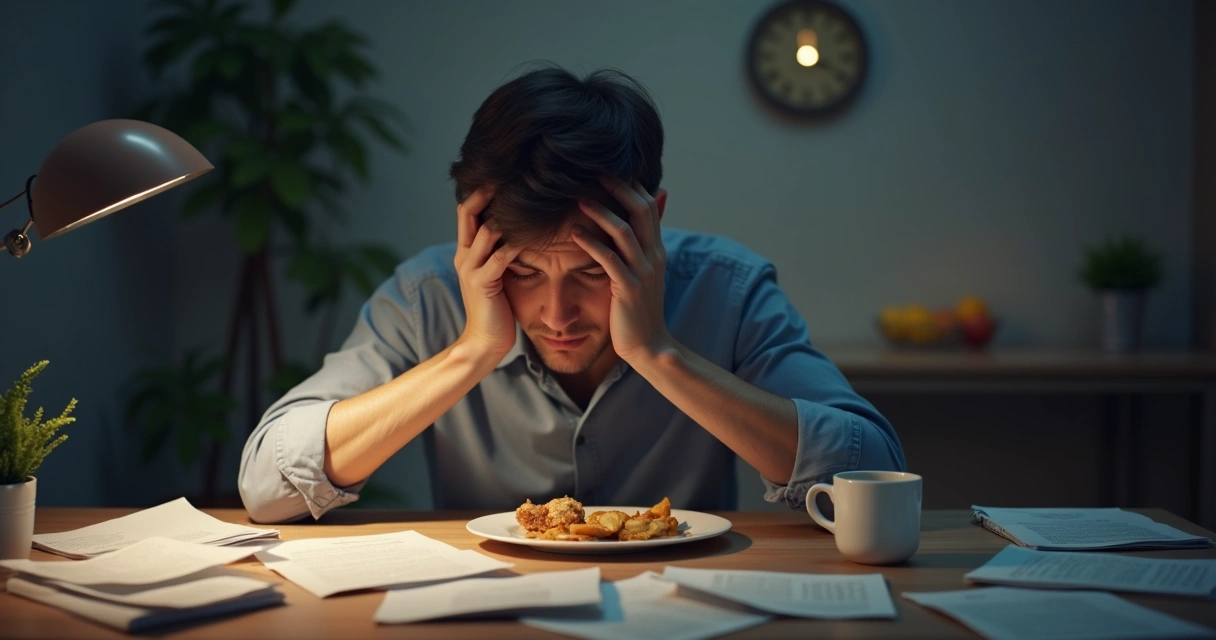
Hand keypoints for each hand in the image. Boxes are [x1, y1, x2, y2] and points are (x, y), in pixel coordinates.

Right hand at [453, 186, 522, 358]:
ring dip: (507, 215)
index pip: (467, 211)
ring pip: (485, 231)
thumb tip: (517, 228)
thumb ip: (498, 251)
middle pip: (469, 212)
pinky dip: (517, 244)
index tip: (503, 174)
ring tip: (529, 200)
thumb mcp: (495, 274)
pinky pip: (500, 257)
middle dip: (487, 192)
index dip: (480, 191)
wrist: (484, 342)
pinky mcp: (482, 284)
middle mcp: (464, 255)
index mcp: (466, 251)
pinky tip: (534, 236)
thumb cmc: (496, 308)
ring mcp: (470, 269)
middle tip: (511, 174)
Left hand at [571, 178, 673, 363]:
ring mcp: (643, 272)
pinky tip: (573, 233)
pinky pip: (610, 259)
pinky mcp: (628, 289)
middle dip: (618, 188)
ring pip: (624, 231)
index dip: (630, 185)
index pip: (648, 206)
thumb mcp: (643, 273)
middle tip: (593, 171)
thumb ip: (637, 247)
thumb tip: (627, 229)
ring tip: (578, 198)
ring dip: (601, 211)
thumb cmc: (638, 309)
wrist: (649, 346)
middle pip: (641, 209)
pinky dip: (591, 243)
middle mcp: (654, 256)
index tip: (607, 169)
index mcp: (657, 249)